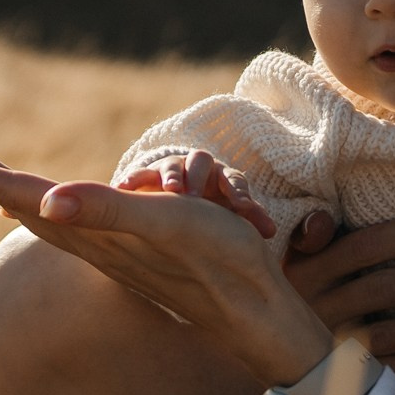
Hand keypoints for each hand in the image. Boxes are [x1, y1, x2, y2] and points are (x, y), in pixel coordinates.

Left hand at [0, 145, 333, 386]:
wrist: (251, 312)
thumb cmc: (213, 261)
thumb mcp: (163, 224)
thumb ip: (106, 209)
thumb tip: (45, 202)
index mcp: (88, 226)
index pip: (19, 193)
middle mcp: (89, 235)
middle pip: (20, 199)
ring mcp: (107, 243)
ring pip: (44, 209)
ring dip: (6, 189)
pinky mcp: (128, 246)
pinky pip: (77, 219)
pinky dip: (49, 205)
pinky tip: (41, 208)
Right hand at [115, 150, 277, 238]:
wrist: (180, 198)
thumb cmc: (212, 210)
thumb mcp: (229, 215)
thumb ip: (249, 220)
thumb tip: (270, 232)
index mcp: (222, 177)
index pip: (233, 178)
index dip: (238, 191)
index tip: (241, 206)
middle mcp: (198, 169)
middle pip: (201, 162)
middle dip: (199, 177)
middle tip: (195, 195)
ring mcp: (172, 170)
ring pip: (172, 165)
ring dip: (171, 176)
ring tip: (170, 189)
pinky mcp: (146, 176)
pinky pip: (139, 173)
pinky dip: (132, 178)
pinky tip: (124, 187)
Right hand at [282, 210, 394, 372]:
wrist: (269, 353)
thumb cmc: (294, 295)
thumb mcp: (290, 263)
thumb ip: (308, 238)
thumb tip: (320, 219)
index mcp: (306, 273)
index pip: (362, 246)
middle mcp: (316, 309)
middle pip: (383, 287)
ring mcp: (329, 346)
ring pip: (390, 332)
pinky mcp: (342, 379)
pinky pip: (388, 372)